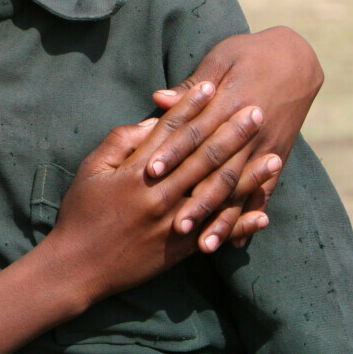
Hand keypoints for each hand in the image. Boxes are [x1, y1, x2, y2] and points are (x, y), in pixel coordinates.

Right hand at [43, 110, 279, 306]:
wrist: (77, 266)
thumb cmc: (80, 212)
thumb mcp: (90, 169)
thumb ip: (120, 142)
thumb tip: (152, 124)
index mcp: (136, 172)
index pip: (171, 132)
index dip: (191, 107)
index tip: (211, 86)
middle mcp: (159, 195)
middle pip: (202, 157)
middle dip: (232, 132)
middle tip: (256, 111)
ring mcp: (173, 223)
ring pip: (218, 194)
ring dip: (249, 176)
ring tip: (275, 158)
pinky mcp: (179, 248)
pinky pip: (216, 234)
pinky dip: (240, 225)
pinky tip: (263, 214)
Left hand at [147, 25, 321, 245]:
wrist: (299, 59)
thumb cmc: (249, 54)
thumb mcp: (220, 59)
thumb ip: (192, 86)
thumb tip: (158, 100)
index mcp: (230, 103)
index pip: (197, 132)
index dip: (174, 151)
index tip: (151, 172)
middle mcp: (250, 133)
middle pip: (219, 171)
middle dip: (197, 200)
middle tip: (174, 226)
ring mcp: (266, 149)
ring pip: (241, 190)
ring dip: (221, 219)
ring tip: (202, 245)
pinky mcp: (276, 158)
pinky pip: (263, 193)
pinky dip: (249, 218)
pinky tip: (238, 243)